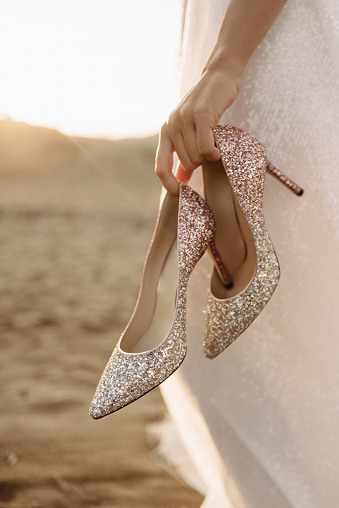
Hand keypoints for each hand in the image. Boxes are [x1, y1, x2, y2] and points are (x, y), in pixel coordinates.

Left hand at [155, 67, 240, 193]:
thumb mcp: (190, 130)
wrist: (219, 75)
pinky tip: (218, 151)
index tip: (179, 194)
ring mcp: (185, 120)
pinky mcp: (202, 116)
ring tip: (214, 142)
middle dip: (200, 164)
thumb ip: (184, 153)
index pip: (160, 165)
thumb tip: (181, 180)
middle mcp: (172, 125)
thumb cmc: (207, 106)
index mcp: (166, 131)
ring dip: (209, 156)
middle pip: (186, 164)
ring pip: (197, 157)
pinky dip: (213, 155)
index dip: (168, 183)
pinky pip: (205, 149)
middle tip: (209, 149)